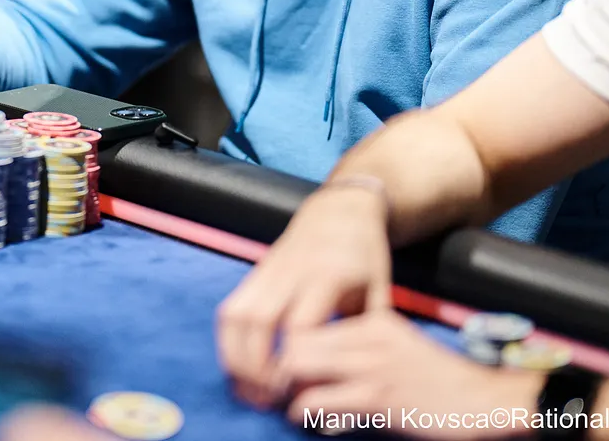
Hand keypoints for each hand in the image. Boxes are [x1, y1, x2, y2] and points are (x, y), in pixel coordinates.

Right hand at [216, 184, 392, 407]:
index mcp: (328, 275)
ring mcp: (269, 269)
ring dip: (235, 356)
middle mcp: (292, 271)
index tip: (297, 392)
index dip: (292, 363)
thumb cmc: (365, 255)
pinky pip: (230, 308)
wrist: (341, 209)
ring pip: (235, 314)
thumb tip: (352, 383)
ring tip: (248, 388)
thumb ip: (367, 335)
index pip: (299, 325)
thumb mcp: (380, 291)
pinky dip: (228, 340)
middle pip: (258, 322)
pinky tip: (240, 364)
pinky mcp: (255, 271)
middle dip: (255, 367)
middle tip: (266, 400)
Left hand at [280, 312, 543, 438]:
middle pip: (295, 340)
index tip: (286, 369)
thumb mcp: (398, 349)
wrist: (484, 400)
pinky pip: (318, 401)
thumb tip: (321, 370)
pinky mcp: (376, 397)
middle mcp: (367, 335)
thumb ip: (360, 351)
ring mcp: (371, 365)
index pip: (310, 323)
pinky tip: (317, 423)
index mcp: (374, 320)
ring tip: (293, 407)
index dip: (290, 348)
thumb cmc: (439, 380)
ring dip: (288, 391)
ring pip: (298, 366)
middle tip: (281, 391)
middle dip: (280, 368)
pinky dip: (307, 414)